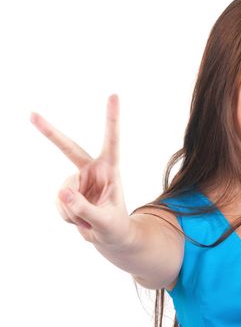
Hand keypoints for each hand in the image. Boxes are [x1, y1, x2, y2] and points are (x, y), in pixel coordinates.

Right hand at [30, 94, 130, 246]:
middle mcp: (93, 169)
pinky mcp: (67, 191)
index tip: (114, 95)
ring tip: (88, 219)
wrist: (110, 238)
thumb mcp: (105, 221)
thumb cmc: (116, 226)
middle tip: (32, 115)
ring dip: (73, 211)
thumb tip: (62, 191)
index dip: (112, 118)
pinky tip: (78, 220)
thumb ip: (85, 208)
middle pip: (68, 148)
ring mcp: (78, 180)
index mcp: (111, 168)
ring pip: (63, 191)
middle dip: (50, 132)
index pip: (111, 140)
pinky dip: (66, 215)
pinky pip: (58, 202)